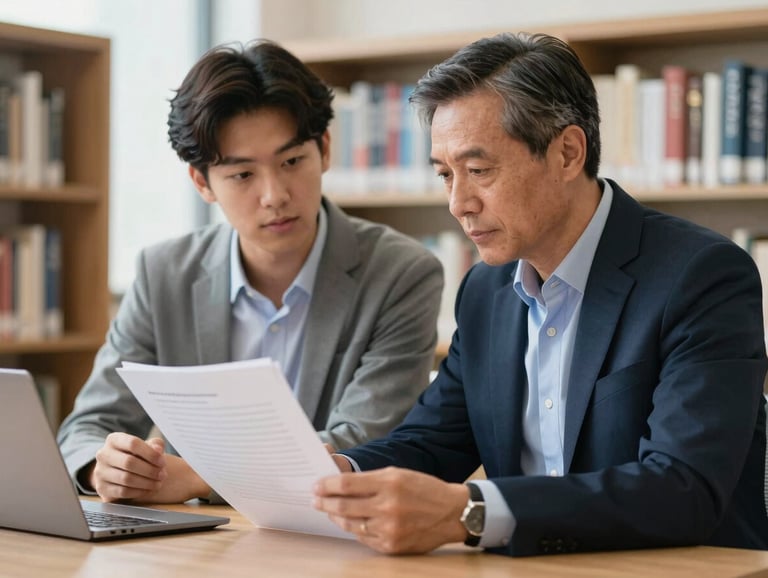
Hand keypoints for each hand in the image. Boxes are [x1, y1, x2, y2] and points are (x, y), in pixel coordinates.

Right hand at [88, 433, 209, 503]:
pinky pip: (120, 492)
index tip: (164, 458)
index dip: (150, 452)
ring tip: (159, 481)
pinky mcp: (101, 491)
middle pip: (129, 462)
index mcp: (114, 439)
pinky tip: (149, 489)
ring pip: (124, 478)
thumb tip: (165, 444)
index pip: (132, 442)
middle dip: (150, 469)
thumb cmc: (140, 457)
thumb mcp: (148, 447)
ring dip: (146, 481)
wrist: (119, 472)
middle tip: (164, 473)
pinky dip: (137, 491)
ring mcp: (99, 473)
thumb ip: (155, 444)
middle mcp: (102, 454)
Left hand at [313, 466, 467, 553]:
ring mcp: (389, 529)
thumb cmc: (424, 490)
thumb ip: (370, 480)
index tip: (317, 485)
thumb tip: (341, 486)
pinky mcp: (391, 546)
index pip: (347, 484)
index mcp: (389, 483)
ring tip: (329, 510)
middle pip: (343, 505)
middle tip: (315, 499)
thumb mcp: (398, 474)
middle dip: (324, 501)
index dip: (327, 485)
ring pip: (350, 524)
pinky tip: (349, 522)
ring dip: (335, 516)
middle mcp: (388, 507)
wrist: (451, 513)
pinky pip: (363, 538)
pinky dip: (353, 529)